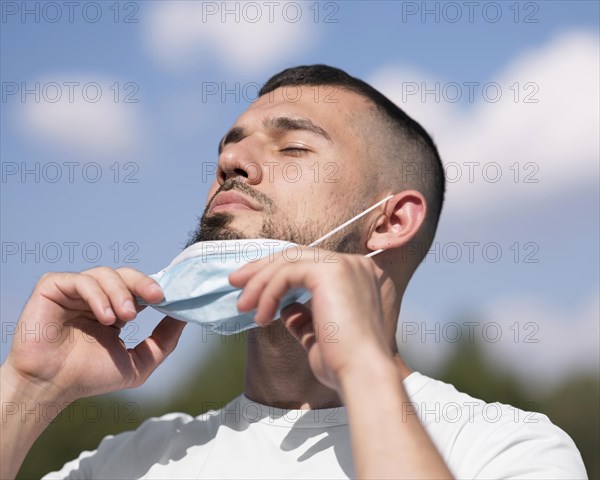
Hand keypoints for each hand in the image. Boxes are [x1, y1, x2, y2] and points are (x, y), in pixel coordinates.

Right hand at [3, 267, 185, 404]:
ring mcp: (73, 291)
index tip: (170, 297)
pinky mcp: (53, 288)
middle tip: (157, 298)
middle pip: (125, 275)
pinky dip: (97, 295)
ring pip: (105, 274)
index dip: (154, 288)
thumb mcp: (138, 362)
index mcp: (113, 309)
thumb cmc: (89, 377)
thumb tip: (184, 318)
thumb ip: (163, 342)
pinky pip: (80, 280)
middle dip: (143, 284)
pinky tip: (105, 317)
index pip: (137, 288)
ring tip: (126, 317)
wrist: (51, 387)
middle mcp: (94, 297)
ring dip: (121, 293)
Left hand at [229, 247, 393, 394]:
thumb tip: (285, 308)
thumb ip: (304, 318)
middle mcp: (354, 264)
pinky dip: (269, 292)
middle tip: (236, 284)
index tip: (251, 287)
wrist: (361, 374)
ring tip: (242, 306)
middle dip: (262, 269)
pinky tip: (261, 315)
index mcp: (356, 275)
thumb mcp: (318, 335)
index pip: (309, 263)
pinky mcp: (331, 271)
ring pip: (289, 261)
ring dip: (260, 283)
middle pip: (297, 255)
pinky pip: (287, 273)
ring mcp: (344, 264)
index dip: (277, 272)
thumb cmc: (344, 363)